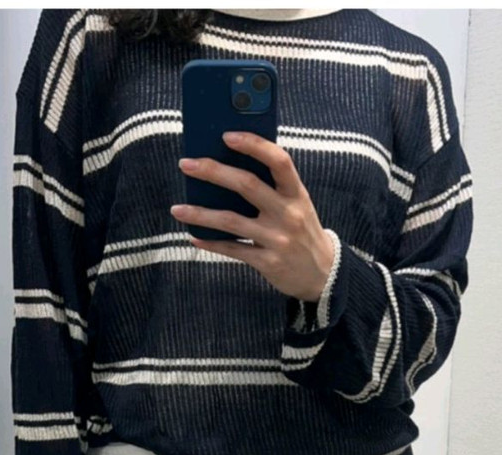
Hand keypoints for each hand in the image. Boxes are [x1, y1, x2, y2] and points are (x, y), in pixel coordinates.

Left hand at [171, 131, 334, 302]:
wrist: (324, 274)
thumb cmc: (302, 232)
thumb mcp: (297, 205)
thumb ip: (272, 188)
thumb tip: (229, 167)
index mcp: (296, 194)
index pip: (278, 161)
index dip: (253, 145)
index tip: (226, 135)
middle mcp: (288, 214)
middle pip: (247, 185)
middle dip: (213, 172)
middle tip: (186, 164)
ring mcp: (278, 239)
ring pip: (232, 221)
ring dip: (201, 213)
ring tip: (177, 209)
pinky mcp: (268, 262)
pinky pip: (233, 250)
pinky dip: (211, 243)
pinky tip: (194, 236)